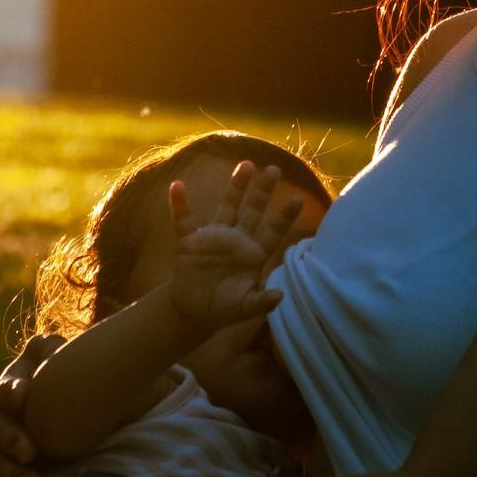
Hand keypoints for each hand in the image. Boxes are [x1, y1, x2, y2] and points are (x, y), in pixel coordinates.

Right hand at [0, 334, 63, 476]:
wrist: (60, 409)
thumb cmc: (54, 377)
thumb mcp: (52, 355)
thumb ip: (48, 347)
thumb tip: (50, 347)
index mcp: (3, 393)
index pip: (2, 391)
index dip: (12, 392)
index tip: (25, 395)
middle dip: (10, 440)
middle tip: (30, 449)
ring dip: (10, 472)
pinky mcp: (2, 476)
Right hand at [168, 162, 302, 334]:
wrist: (194, 311)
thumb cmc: (224, 308)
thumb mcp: (244, 308)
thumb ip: (261, 302)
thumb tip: (280, 296)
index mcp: (253, 254)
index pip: (273, 231)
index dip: (284, 217)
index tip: (299, 199)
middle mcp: (236, 240)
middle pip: (253, 210)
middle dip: (263, 191)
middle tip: (275, 168)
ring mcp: (213, 238)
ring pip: (226, 206)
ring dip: (235, 187)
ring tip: (246, 164)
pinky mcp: (189, 242)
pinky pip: (183, 220)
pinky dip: (179, 204)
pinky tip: (177, 186)